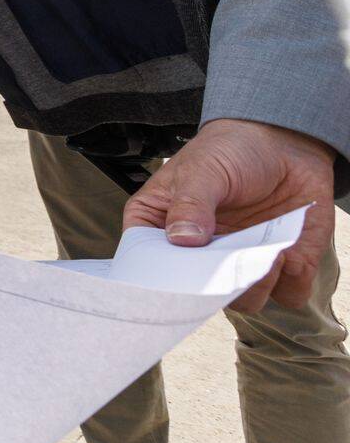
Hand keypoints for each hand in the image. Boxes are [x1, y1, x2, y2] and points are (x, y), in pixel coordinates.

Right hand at [124, 119, 337, 311]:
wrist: (283, 141)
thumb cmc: (231, 149)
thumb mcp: (202, 169)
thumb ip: (190, 202)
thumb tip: (182, 239)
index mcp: (163, 227)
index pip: (149, 263)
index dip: (161, 278)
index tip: (180, 278)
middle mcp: (201, 254)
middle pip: (199, 293)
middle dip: (218, 286)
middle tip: (233, 264)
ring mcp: (241, 262)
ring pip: (245, 301)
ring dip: (257, 285)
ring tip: (269, 254)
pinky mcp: (283, 266)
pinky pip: (288, 294)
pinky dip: (292, 281)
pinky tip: (290, 252)